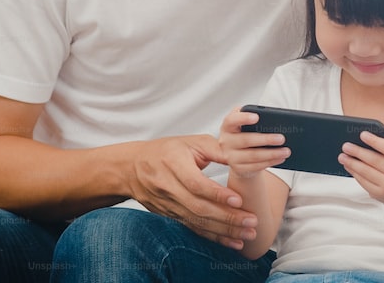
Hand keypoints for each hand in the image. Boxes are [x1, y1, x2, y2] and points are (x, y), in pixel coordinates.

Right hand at [128, 134, 259, 249]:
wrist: (132, 168)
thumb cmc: (164, 151)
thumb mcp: (190, 141)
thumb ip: (215, 147)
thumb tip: (239, 155)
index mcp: (173, 164)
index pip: (196, 183)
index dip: (217, 194)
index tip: (238, 199)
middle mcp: (168, 187)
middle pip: (199, 207)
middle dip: (227, 217)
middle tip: (251, 220)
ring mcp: (168, 205)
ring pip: (198, 221)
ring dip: (225, 230)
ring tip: (248, 233)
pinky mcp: (171, 216)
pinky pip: (194, 228)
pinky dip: (214, 237)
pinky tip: (232, 241)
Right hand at [219, 108, 289, 177]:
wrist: (237, 155)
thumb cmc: (244, 134)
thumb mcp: (245, 123)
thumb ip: (253, 116)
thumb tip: (274, 117)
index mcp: (228, 127)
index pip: (231, 120)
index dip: (243, 118)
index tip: (256, 117)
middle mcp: (226, 142)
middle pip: (246, 140)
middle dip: (266, 139)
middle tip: (281, 138)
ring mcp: (231, 157)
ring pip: (253, 156)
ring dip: (272, 154)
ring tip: (286, 151)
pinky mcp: (238, 168)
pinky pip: (256, 166)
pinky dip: (270, 162)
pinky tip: (280, 158)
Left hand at [339, 130, 383, 204]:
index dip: (375, 141)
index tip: (362, 134)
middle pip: (375, 160)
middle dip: (358, 152)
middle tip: (346, 146)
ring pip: (367, 172)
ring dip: (352, 163)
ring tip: (342, 156)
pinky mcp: (379, 194)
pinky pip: (363, 181)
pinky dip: (354, 173)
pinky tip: (348, 166)